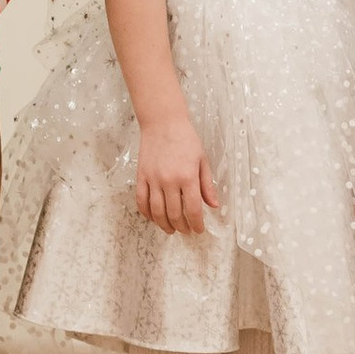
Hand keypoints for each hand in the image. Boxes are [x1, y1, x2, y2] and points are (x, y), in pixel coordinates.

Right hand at [135, 111, 217, 233]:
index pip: (193, 210)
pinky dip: (147, 213)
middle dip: (182, 227)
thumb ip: (207, 185)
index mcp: (188, 177)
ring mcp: (153, 179)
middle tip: (186, 231)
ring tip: (171, 229)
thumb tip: (213, 205)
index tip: (199, 230)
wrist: (163, 122)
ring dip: (164, 225)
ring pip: (157, 211)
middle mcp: (169, 181)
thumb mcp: (202, 160)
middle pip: (174, 214)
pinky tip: (154, 218)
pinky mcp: (141, 176)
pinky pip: (141, 201)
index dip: (196, 224)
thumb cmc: (186, 139)